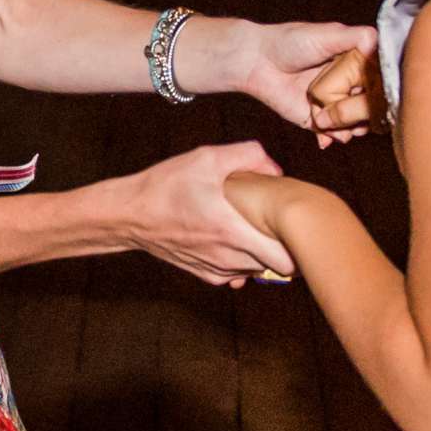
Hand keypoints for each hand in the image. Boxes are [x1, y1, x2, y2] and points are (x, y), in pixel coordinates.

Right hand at [117, 140, 296, 284]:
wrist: (131, 215)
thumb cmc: (167, 185)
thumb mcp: (207, 157)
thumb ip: (249, 155)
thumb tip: (276, 169)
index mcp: (232, 231)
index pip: (286, 260)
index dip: (298, 242)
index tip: (296, 221)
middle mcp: (228, 258)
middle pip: (279, 267)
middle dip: (285, 246)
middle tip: (281, 221)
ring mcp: (218, 270)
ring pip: (259, 269)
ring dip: (264, 252)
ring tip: (256, 226)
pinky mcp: (207, 275)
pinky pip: (239, 273)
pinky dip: (244, 259)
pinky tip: (236, 237)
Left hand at [213, 18, 380, 145]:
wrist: (257, 62)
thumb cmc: (291, 41)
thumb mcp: (328, 33)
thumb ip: (356, 37)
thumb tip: (380, 41)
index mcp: (357, 64)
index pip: (382, 80)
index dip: (384, 86)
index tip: (380, 88)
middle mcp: (350, 86)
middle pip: (373, 105)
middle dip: (370, 110)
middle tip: (359, 105)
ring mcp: (335, 104)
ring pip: (358, 123)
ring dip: (355, 125)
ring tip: (342, 118)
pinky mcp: (319, 120)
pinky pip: (336, 134)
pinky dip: (336, 135)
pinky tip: (328, 129)